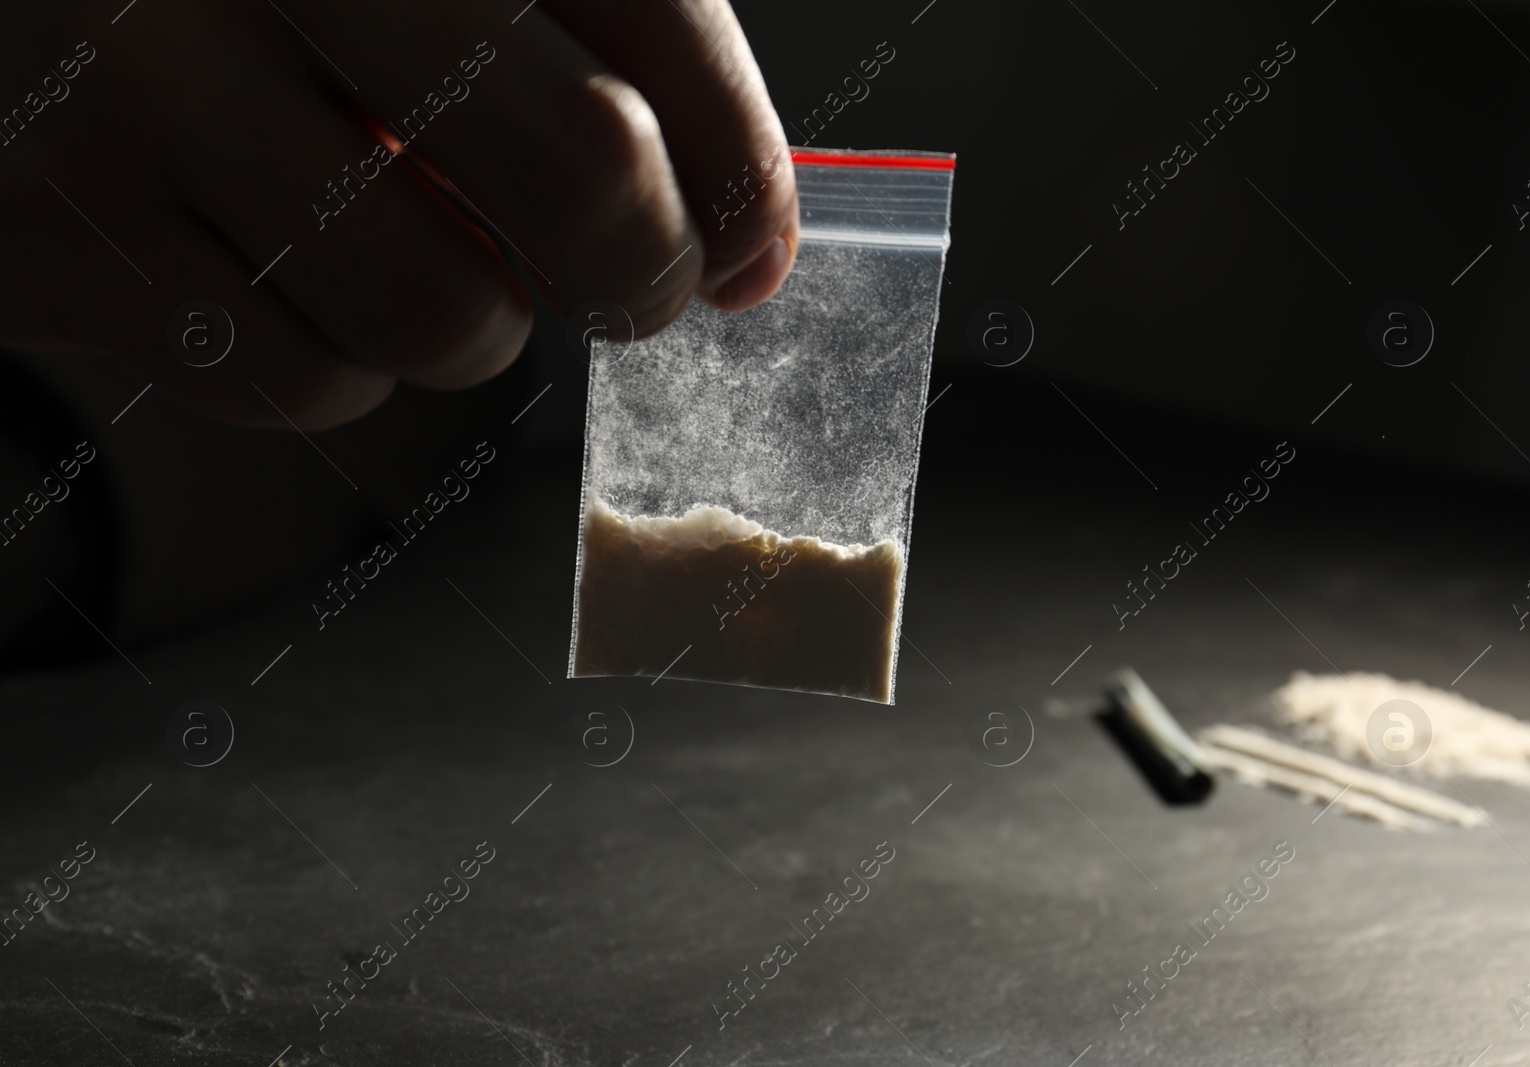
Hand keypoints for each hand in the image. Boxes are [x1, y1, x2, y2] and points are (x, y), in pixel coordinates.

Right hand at [0, 0, 798, 428]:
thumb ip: (566, 34)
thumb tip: (748, 234)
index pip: (648, 10)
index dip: (736, 158)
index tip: (753, 248)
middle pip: (585, 168)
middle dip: (644, 269)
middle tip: (635, 290)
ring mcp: (137, 88)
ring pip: (445, 314)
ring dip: (472, 325)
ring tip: (415, 257)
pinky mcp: (59, 235)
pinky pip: (300, 381)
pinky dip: (333, 364)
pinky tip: (287, 282)